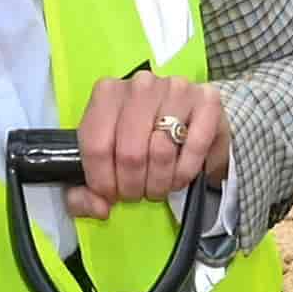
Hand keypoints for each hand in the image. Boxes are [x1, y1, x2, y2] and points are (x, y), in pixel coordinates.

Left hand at [68, 70, 234, 216]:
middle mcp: (141, 85)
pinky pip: (194, 148)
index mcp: (108, 93)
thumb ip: (86, 191)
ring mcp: (175, 88)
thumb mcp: (107, 161)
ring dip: (159, 182)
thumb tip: (97, 207)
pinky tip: (179, 177)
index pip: (96, 145)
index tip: (110, 195)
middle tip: (137, 194)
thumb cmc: (143, 138)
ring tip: (158, 187)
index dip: (102, 181)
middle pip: (129, 152)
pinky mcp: (206, 100)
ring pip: (161, 151)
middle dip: (132, 186)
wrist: (189, 120)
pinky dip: (185, 173)